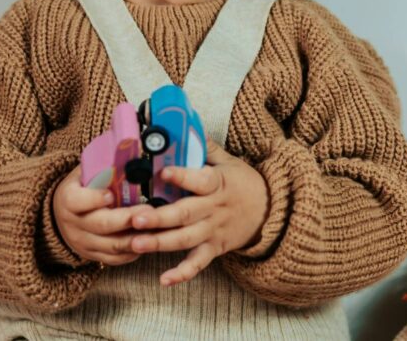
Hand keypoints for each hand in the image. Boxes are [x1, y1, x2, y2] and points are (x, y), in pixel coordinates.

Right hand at [51, 163, 149, 266]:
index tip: (110, 194)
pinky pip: (114, 258)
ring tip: (156, 228)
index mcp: (68, 200)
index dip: (94, 199)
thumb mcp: (83, 174)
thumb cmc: (80, 189)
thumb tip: (130, 147)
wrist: (59, 216)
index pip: (77, 201)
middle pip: (101, 225)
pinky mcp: (93, 255)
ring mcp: (83, 242)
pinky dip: (132, 252)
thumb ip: (102, 166)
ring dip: (135, 238)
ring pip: (111, 246)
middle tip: (148, 211)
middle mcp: (73, 224)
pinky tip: (147, 242)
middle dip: (126, 219)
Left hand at [127, 140, 268, 286]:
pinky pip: (198, 263)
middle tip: (135, 219)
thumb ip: (206, 148)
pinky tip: (164, 280)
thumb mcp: (229, 162)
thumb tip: (187, 127)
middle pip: (185, 214)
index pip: (200, 180)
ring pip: (185, 240)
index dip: (183, 177)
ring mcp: (213, 231)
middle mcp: (213, 210)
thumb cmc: (244, 184)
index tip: (163, 173)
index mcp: (217, 184)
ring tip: (136, 244)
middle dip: (159, 218)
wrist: (271, 212)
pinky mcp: (214, 248)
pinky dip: (183, 273)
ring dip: (160, 243)